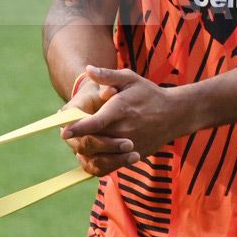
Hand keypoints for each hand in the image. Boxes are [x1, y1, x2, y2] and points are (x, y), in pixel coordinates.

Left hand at [60, 66, 184, 176]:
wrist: (174, 114)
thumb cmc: (148, 94)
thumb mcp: (130, 79)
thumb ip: (108, 76)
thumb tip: (88, 69)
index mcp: (120, 109)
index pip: (95, 123)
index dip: (77, 128)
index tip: (62, 131)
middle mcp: (124, 130)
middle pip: (93, 141)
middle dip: (76, 140)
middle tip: (66, 136)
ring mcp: (129, 145)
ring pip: (100, 157)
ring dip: (85, 153)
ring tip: (77, 147)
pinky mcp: (133, 155)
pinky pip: (110, 166)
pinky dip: (97, 164)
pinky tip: (91, 155)